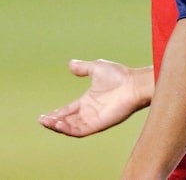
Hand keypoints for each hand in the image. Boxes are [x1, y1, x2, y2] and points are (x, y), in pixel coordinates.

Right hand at [39, 59, 153, 136]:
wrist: (133, 84)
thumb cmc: (119, 75)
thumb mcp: (96, 68)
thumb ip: (83, 68)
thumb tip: (70, 63)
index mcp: (88, 100)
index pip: (68, 110)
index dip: (57, 113)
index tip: (44, 116)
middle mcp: (90, 111)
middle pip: (68, 120)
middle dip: (54, 122)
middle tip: (42, 120)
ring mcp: (94, 119)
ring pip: (72, 127)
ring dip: (59, 126)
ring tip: (48, 122)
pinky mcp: (98, 124)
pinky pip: (80, 131)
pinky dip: (68, 129)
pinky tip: (59, 125)